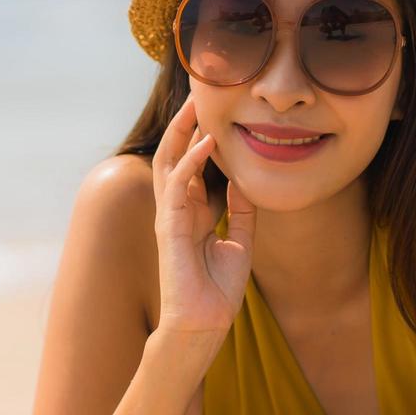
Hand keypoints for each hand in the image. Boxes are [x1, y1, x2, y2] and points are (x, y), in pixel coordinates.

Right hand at [151, 96, 255, 336]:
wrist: (204, 323)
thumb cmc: (216, 290)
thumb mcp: (240, 241)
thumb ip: (242, 211)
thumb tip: (246, 181)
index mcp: (191, 212)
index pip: (192, 164)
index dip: (201, 135)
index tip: (215, 108)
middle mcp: (177, 209)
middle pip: (176, 154)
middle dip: (185, 123)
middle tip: (200, 91)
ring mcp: (170, 216)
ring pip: (170, 162)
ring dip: (182, 131)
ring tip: (196, 103)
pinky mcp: (169, 228)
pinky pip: (177, 186)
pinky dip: (191, 162)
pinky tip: (206, 142)